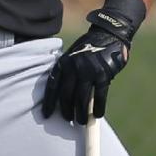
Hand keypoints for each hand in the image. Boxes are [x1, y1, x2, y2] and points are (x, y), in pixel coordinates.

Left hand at [42, 0, 145, 123]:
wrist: (109, 34)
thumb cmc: (89, 48)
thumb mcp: (72, 56)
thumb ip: (66, 72)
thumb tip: (62, 97)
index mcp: (63, 63)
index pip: (52, 86)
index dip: (48, 103)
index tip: (46, 115)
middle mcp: (74, 67)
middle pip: (67, 96)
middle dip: (67, 111)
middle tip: (69, 120)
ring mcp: (89, 71)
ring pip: (82, 100)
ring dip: (81, 114)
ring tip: (81, 122)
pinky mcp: (103, 74)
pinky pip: (99, 97)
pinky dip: (99, 108)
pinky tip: (98, 115)